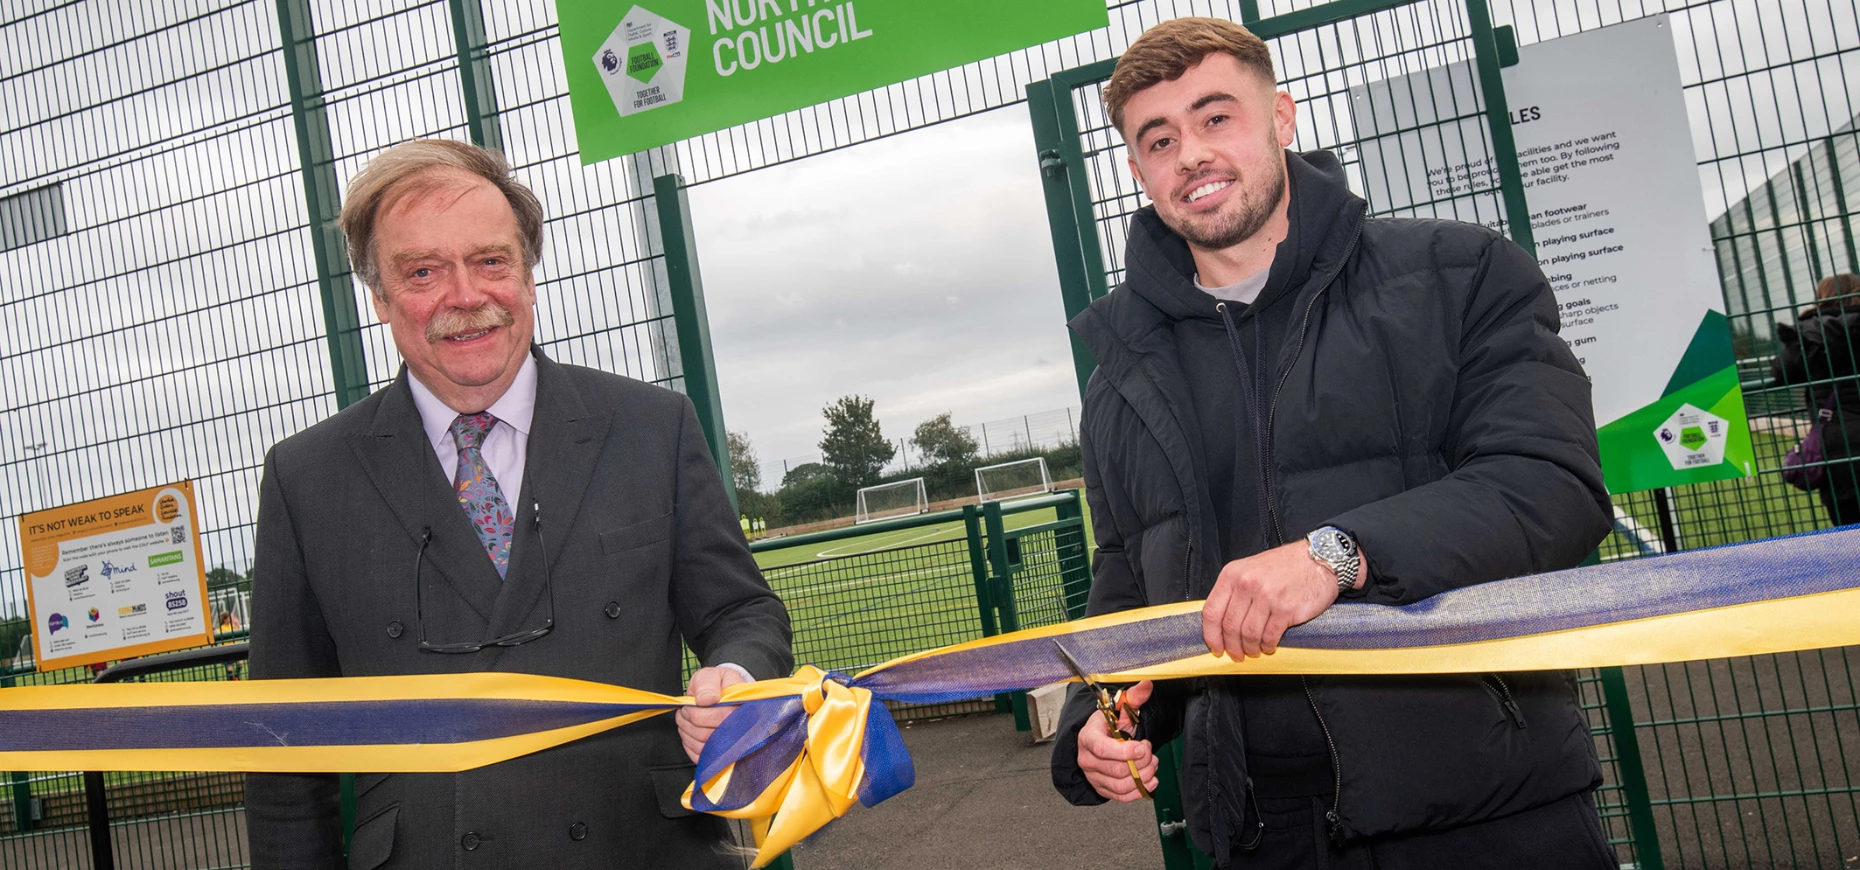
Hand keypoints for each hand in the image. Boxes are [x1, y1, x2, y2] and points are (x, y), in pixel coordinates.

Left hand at [676, 666, 746, 763]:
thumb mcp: (711, 676)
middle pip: (709, 736)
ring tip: (686, 720)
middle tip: (684, 712)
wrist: (721, 693)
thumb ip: (708, 684)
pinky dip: (689, 745)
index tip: (689, 705)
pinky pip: (702, 758)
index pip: (720, 718)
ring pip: (704, 749)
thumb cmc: (717, 685)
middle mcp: (742, 728)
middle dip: (689, 723)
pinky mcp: (722, 754)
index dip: (698, 714)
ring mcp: (733, 743)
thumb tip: (706, 699)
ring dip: (687, 734)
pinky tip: (690, 733)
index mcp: (743, 707)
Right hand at [1076, 680, 1159, 801]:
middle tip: (1150, 752)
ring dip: (1143, 776)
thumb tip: (1147, 684)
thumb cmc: (1109, 725)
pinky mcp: (1102, 789)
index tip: (1144, 747)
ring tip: (1152, 764)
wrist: (1101, 739)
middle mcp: (1086, 759)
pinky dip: (1139, 791)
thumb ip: (1134, 697)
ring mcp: (1093, 776)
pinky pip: (1121, 797)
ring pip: (1121, 786)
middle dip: (1141, 763)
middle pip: (1116, 770)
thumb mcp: (1120, 709)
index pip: (1103, 749)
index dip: (1126, 752)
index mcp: (1088, 737)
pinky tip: (1150, 780)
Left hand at [1202, 540, 1350, 658]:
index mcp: (1233, 574)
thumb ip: (1234, 590)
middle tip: (1237, 654)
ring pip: (1248, 634)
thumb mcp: (1250, 568)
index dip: (1211, 635)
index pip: (1212, 611)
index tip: (1216, 647)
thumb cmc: (1285, 565)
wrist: (1318, 559)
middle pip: (1229, 626)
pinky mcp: (1285, 609)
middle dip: (1232, 646)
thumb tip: (1221, 621)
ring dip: (1250, 648)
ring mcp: (1266, 597)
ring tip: (1254, 651)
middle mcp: (1247, 584)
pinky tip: (1269, 645)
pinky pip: (1269, 636)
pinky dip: (1267, 645)